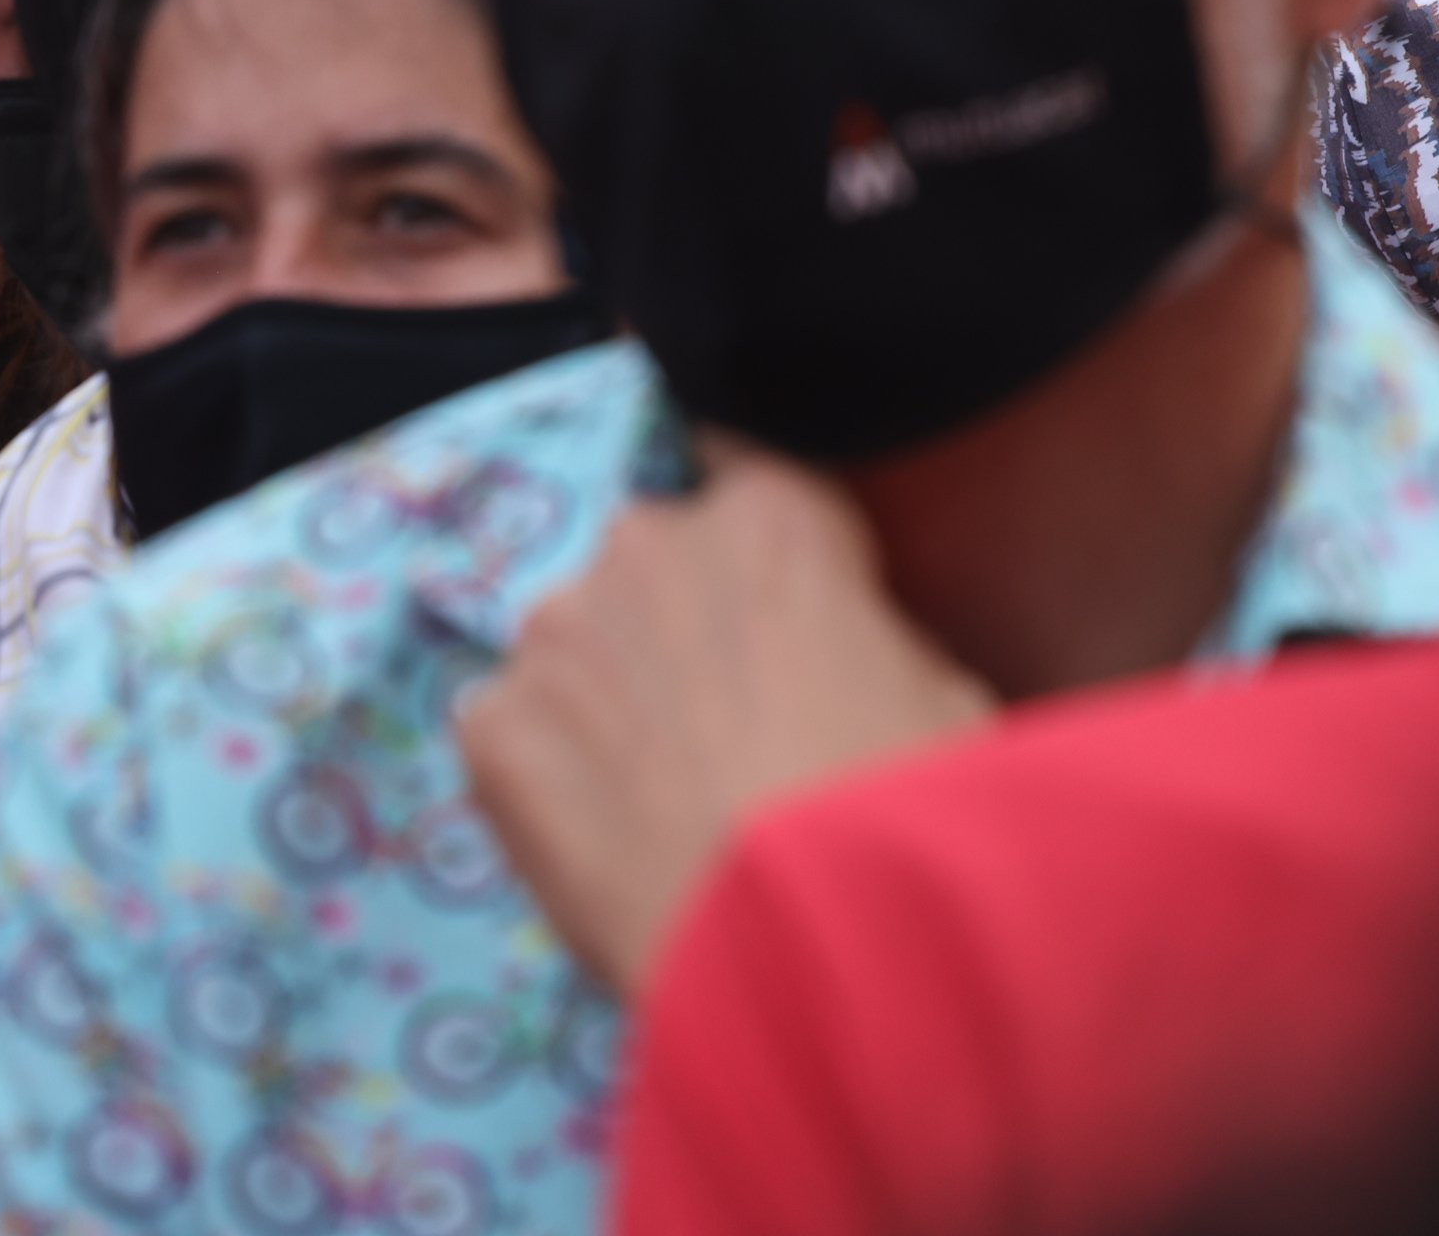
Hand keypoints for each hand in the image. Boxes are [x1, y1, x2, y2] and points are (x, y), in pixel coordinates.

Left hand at [455, 439, 994, 997]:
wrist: (816, 951)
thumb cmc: (911, 824)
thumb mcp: (948, 702)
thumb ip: (865, 639)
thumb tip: (831, 653)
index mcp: (771, 523)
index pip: (752, 489)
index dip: (767, 565)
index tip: (768, 621)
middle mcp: (644, 546)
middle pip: (651, 570)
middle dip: (677, 633)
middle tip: (723, 737)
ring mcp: (554, 631)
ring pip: (573, 649)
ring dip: (607, 703)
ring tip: (663, 806)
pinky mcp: (490, 724)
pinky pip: (515, 733)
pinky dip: (549, 778)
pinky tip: (606, 844)